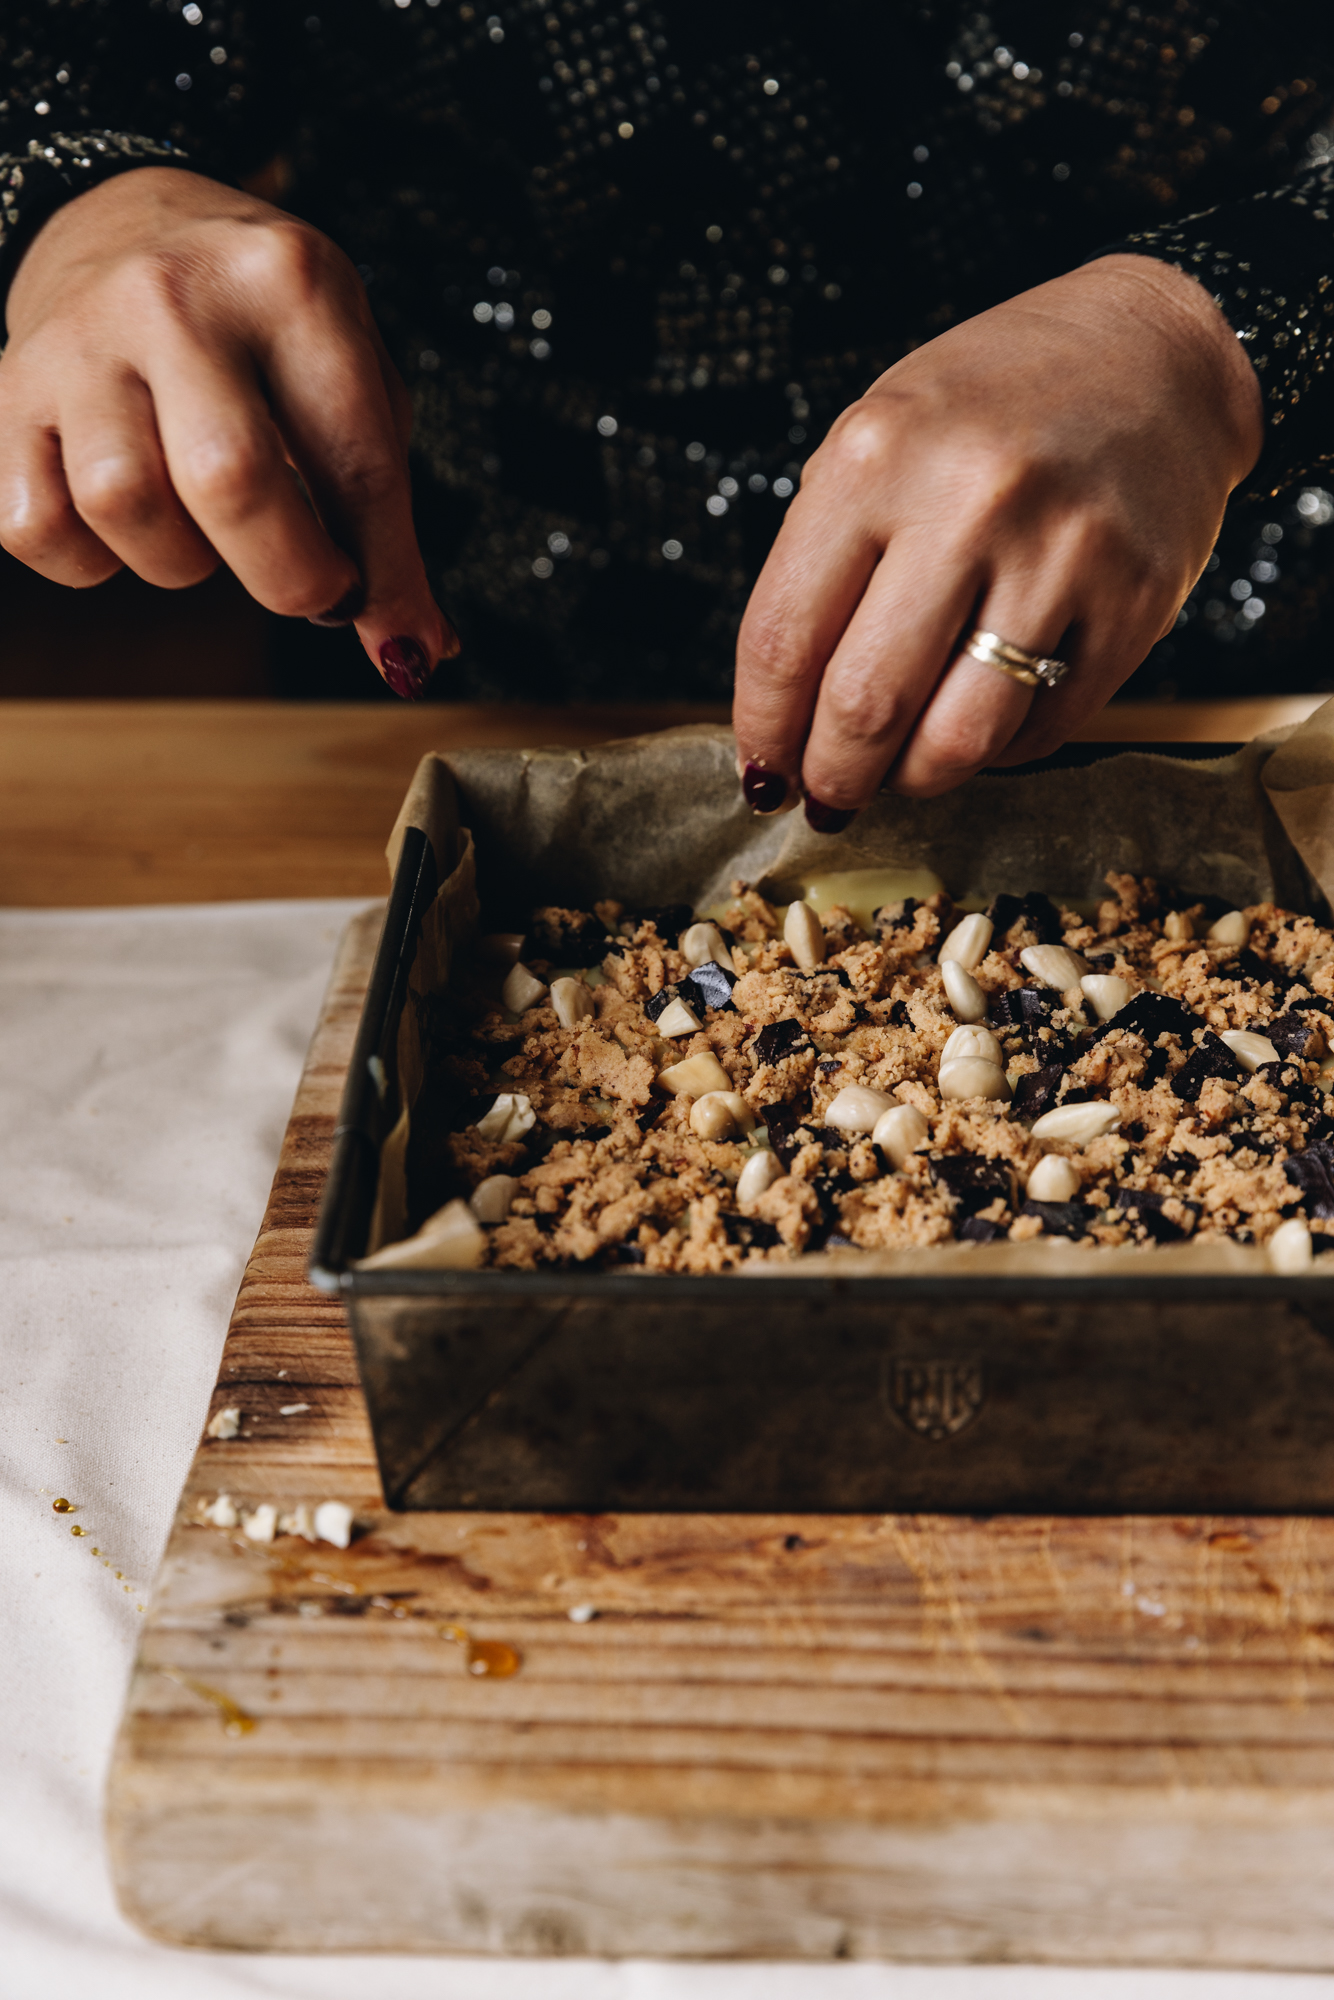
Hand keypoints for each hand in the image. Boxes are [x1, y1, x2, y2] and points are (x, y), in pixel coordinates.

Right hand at [0, 167, 455, 696]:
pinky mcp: (9, 390)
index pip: (355, 458)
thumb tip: (409, 644)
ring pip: (124, 506)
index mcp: (289, 282)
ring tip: (207, 528)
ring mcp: (80, 342)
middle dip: (290, 576)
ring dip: (182, 560)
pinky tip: (129, 525)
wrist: (122, 216)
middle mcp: (175, 299)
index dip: (387, 575)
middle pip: (229, 481)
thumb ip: (378, 496)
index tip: (402, 640)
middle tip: (312, 589)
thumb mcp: (345, 361)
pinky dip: (90, 560)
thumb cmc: (254, 317)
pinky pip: (36, 526)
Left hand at [733, 254, 1263, 819]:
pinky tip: (977, 724)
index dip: (763, 729)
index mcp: (875, 455)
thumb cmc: (989, 409)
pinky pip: (1042, 729)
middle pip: (866, 708)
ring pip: (959, 740)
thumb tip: (781, 722)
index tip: (764, 769)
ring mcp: (1062, 554)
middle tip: (826, 797)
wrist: (1151, 357)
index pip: (783, 639)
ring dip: (913, 782)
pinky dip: (995, 752)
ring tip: (899, 773)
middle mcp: (968, 501)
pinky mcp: (1135, 600)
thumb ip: (822, 566)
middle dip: (832, 779)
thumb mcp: (877, 441)